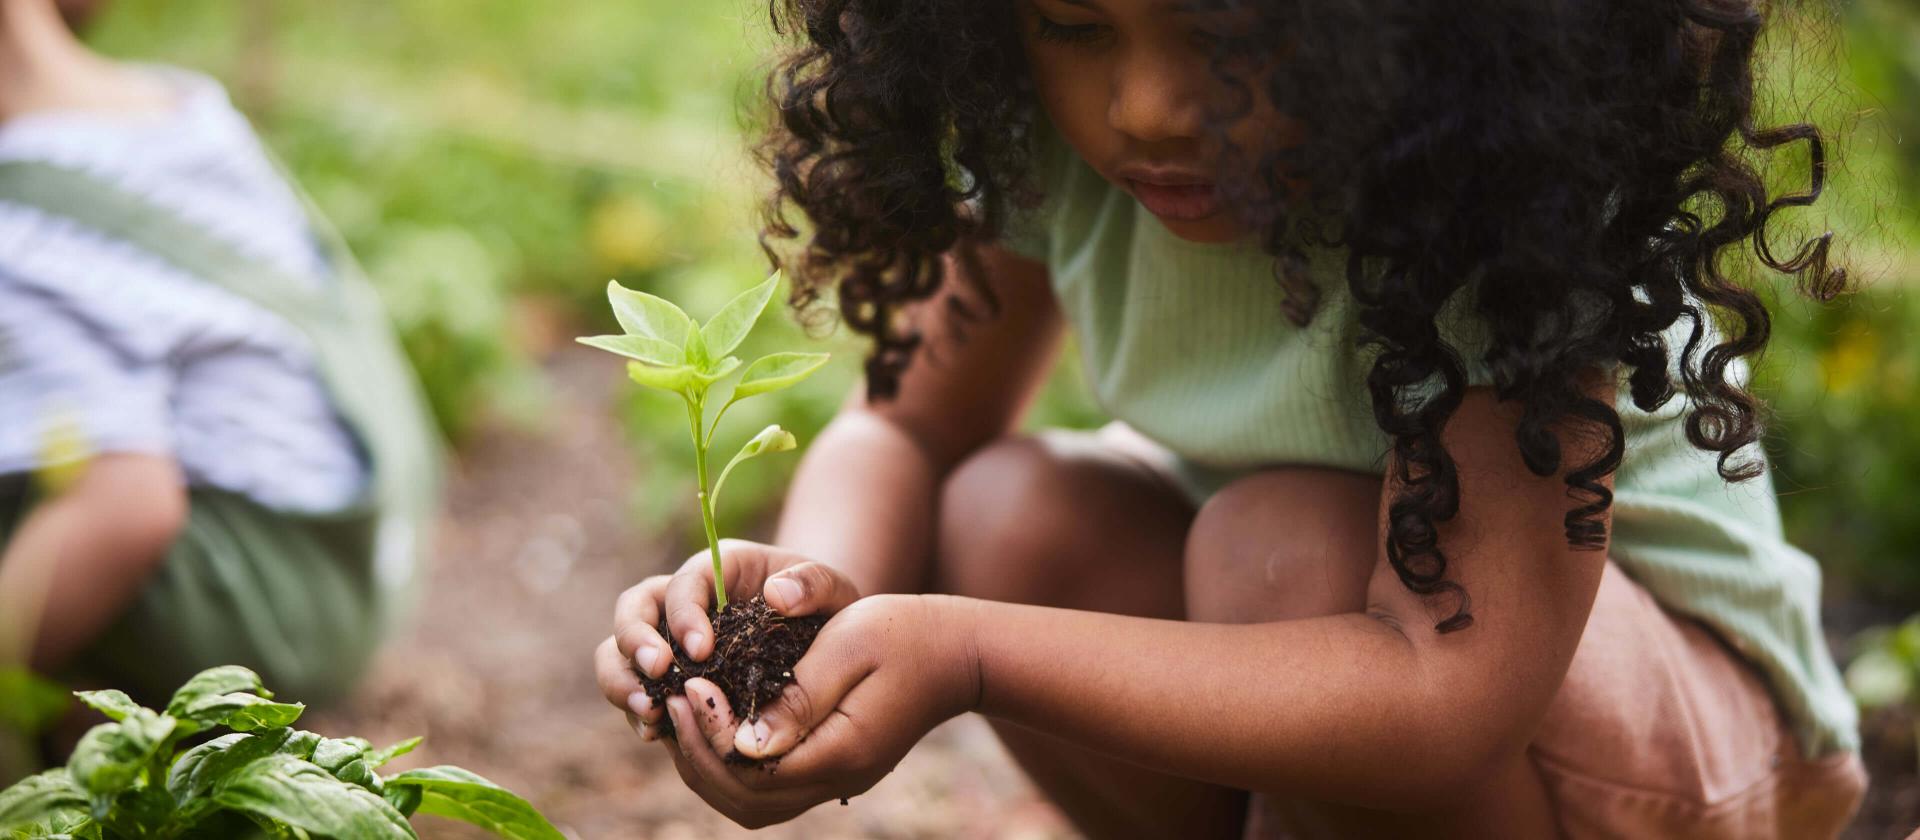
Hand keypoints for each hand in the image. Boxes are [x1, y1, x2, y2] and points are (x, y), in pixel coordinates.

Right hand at [594, 539, 861, 739]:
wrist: (822, 642)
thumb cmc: (825, 609)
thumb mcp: (833, 589)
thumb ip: (813, 584)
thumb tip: (777, 596)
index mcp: (717, 571)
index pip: (682, 582)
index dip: (683, 614)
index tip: (701, 649)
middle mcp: (681, 602)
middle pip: (632, 611)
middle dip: (636, 642)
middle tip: (660, 673)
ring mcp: (667, 643)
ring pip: (618, 652)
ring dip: (624, 680)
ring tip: (650, 713)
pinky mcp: (668, 682)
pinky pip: (636, 691)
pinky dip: (637, 712)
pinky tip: (656, 734)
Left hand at [659, 593, 981, 826]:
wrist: (954, 654)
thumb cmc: (901, 634)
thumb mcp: (849, 646)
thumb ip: (798, 696)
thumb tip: (745, 743)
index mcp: (842, 752)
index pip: (754, 768)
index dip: (711, 731)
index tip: (689, 683)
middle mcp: (838, 781)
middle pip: (744, 799)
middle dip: (698, 752)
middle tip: (673, 699)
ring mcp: (836, 783)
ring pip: (751, 805)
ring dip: (708, 767)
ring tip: (684, 715)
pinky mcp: (832, 773)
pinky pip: (767, 792)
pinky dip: (730, 769)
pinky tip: (714, 727)